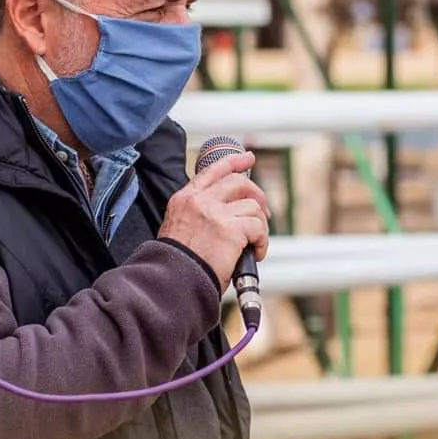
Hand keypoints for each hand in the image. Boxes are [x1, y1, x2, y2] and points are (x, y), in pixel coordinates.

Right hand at [158, 151, 270, 291]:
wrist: (174, 280)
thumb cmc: (178, 263)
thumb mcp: (178, 228)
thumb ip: (197, 214)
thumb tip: (227, 212)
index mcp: (184, 199)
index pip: (213, 171)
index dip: (234, 161)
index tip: (248, 158)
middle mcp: (199, 201)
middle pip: (238, 182)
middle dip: (257, 194)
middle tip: (263, 212)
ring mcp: (215, 213)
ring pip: (252, 206)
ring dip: (259, 226)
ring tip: (254, 244)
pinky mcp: (231, 229)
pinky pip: (258, 228)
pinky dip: (262, 242)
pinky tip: (256, 253)